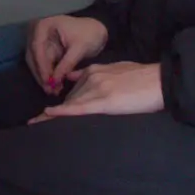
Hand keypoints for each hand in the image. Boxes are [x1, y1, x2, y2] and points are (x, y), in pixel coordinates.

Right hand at [26, 15, 107, 93]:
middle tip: (49, 89)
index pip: (38, 47)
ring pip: (36, 63)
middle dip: (41, 74)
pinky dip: (49, 75)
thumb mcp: (80, 48)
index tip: (47, 80)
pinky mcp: (45, 51)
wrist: (96, 31)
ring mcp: (40, 42)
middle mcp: (37, 33)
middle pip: (34, 56)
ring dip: (44, 77)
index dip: (41, 65)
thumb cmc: (89, 34)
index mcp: (44, 25)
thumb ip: (67, 63)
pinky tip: (55, 86)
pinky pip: (43, 65)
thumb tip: (55, 80)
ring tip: (53, 91)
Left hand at [29, 62, 163, 123]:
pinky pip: (79, 108)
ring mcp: (97, 89)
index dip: (60, 102)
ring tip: (34, 124)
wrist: (160, 80)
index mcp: (94, 71)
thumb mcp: (116, 69)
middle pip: (68, 98)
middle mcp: (91, 78)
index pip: (73, 89)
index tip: (46, 112)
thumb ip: (94, 73)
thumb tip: (74, 77)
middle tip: (35, 122)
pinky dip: (63, 111)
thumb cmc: (143, 78)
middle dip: (53, 112)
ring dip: (51, 116)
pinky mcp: (105, 101)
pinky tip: (49, 114)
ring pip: (70, 104)